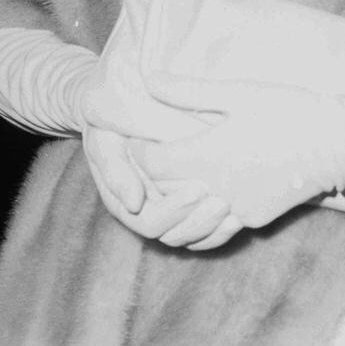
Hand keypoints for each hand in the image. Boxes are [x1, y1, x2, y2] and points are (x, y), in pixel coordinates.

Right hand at [82, 124, 240, 248]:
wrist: (118, 107)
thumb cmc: (109, 122)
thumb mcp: (104, 139)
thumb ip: (114, 169)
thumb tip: (133, 203)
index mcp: (124, 201)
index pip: (152, 222)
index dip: (175, 210)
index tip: (198, 188)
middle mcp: (147, 211)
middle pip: (175, 235)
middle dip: (199, 221)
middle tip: (223, 201)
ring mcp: (168, 210)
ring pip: (191, 237)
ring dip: (213, 229)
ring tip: (235, 213)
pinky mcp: (186, 204)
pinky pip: (203, 231)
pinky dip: (219, 230)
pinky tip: (240, 217)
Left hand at [128, 74, 344, 231]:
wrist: (337, 143)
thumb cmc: (288, 109)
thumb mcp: (238, 92)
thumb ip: (189, 90)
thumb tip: (148, 79)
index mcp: (207, 156)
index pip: (151, 165)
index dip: (136, 151)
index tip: (135, 135)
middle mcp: (215, 190)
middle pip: (162, 195)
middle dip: (149, 177)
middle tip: (147, 154)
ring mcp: (235, 210)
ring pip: (185, 221)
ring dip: (171, 203)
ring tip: (171, 178)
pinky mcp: (254, 220)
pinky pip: (214, 229)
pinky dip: (199, 219)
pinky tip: (203, 197)